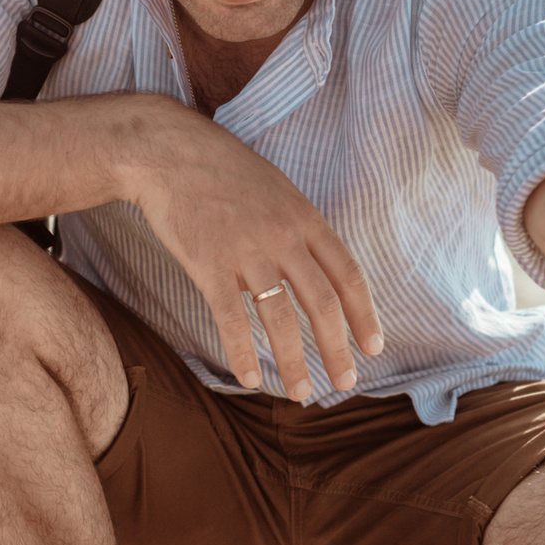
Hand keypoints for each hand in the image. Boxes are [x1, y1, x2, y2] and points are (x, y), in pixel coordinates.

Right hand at [126, 106, 383, 400]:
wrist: (169, 151)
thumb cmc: (223, 171)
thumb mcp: (277, 189)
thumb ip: (298, 229)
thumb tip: (316, 269)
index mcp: (304, 218)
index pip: (347, 275)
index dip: (365, 315)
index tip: (374, 347)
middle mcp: (282, 237)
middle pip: (322, 304)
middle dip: (337, 350)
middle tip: (345, 383)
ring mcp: (246, 251)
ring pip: (280, 318)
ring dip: (294, 362)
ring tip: (302, 393)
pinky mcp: (208, 264)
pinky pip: (231, 319)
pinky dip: (242, 353)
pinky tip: (250, 379)